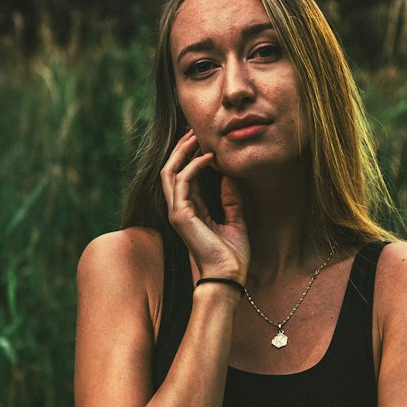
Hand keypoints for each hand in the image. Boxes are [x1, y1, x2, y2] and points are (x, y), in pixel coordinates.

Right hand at [160, 130, 249, 281]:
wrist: (229, 276)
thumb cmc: (232, 255)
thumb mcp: (236, 220)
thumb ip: (231, 199)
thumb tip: (230, 176)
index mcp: (191, 211)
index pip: (185, 177)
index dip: (192, 156)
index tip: (206, 140)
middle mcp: (179, 210)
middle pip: (171, 170)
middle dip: (182, 148)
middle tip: (196, 130)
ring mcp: (177, 212)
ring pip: (170, 172)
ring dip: (183, 152)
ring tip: (199, 137)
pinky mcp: (180, 216)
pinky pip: (181, 182)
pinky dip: (194, 167)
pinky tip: (209, 157)